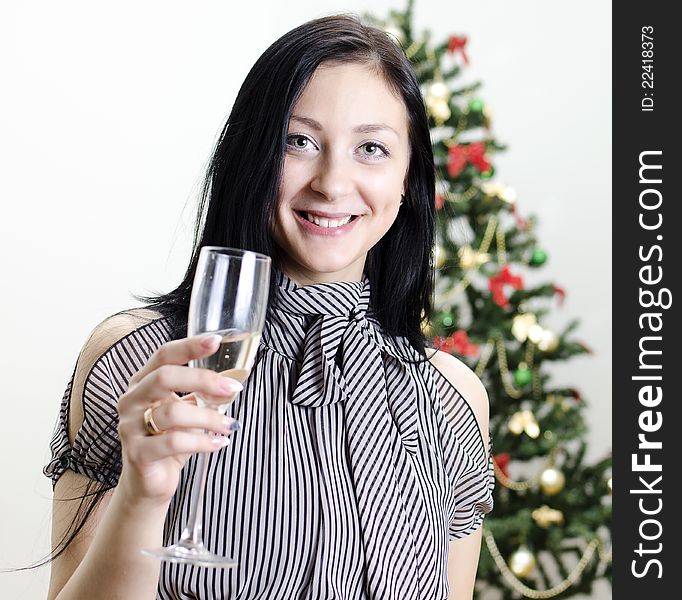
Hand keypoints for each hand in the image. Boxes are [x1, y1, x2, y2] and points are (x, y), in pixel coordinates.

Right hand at [116, 334, 242, 505]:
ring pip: (172, 413)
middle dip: (203, 380)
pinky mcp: (137, 453)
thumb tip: (233, 381)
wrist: (149, 482)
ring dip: (209, 418)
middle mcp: (132, 400)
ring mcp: (130, 427)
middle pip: (164, 377)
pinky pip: (174, 443)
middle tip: (233, 388)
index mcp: (143, 382)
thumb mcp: (186, 411)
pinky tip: (219, 443)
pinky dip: (202, 442)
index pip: (164, 355)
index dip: (189, 346)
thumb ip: (202, 394)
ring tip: (229, 425)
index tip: (216, 340)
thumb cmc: (169, 440)